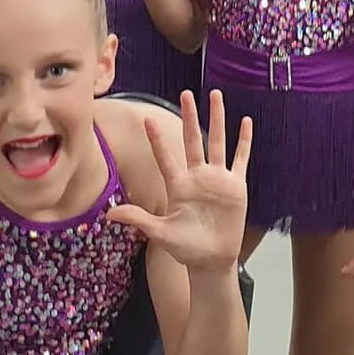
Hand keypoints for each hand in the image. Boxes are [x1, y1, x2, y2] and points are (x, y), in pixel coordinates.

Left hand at [110, 90, 250, 272]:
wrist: (212, 261)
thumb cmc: (185, 248)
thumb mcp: (160, 233)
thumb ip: (139, 219)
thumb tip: (108, 214)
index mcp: (178, 185)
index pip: (165, 157)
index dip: (156, 140)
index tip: (147, 119)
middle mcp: (197, 176)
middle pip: (192, 140)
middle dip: (189, 117)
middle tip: (185, 94)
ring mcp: (217, 178)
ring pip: (217, 141)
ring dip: (217, 118)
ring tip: (215, 95)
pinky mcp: (235, 185)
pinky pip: (240, 158)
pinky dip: (244, 141)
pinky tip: (245, 122)